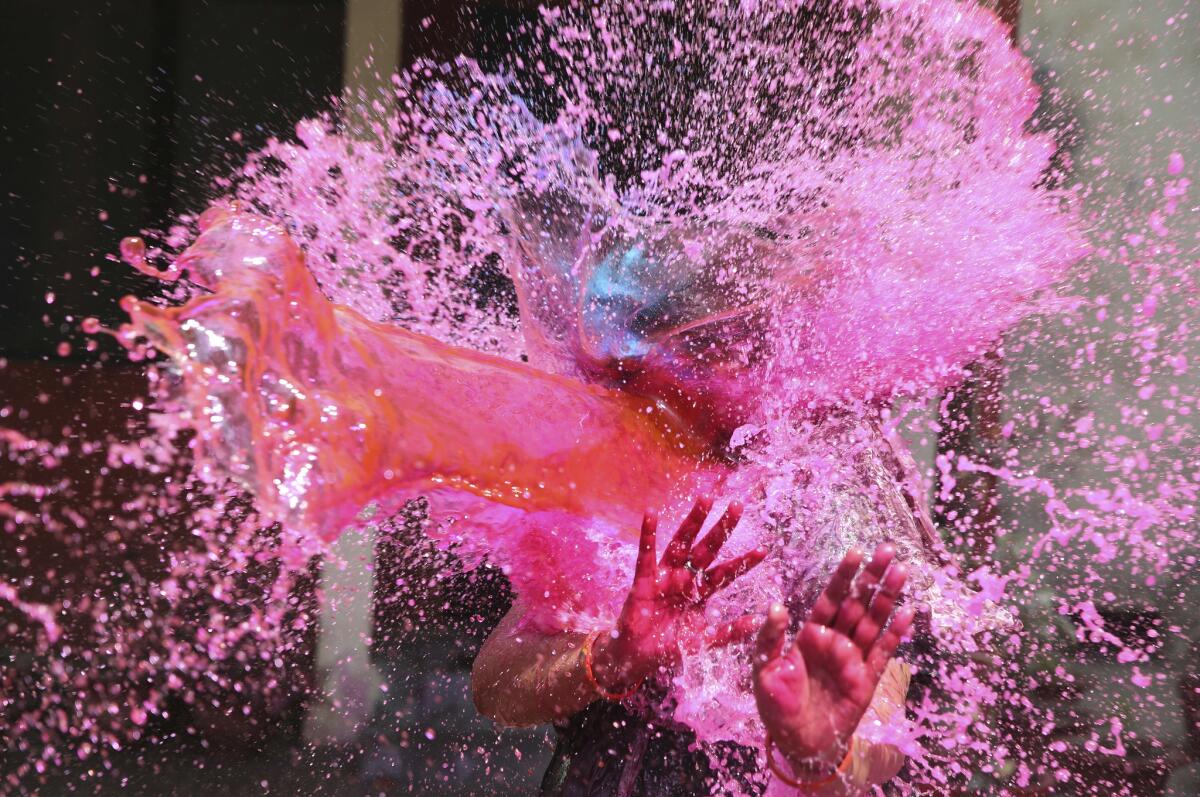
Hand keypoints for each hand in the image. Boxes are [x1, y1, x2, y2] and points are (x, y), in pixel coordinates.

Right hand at [591, 496, 767, 691]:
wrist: (639, 658)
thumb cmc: (670, 646)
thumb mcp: (703, 641)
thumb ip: (728, 632)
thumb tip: (757, 622)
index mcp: (701, 591)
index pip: (725, 572)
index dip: (742, 562)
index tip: (763, 550)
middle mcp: (685, 578)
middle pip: (707, 547)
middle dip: (721, 527)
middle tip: (737, 505)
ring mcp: (665, 576)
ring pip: (681, 543)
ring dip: (693, 521)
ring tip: (705, 500)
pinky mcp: (644, 580)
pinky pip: (646, 554)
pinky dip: (648, 535)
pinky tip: (651, 514)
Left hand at [753, 544, 913, 773]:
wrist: (797, 742)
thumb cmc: (776, 704)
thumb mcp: (764, 667)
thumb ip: (771, 637)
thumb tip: (777, 606)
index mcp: (810, 633)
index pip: (830, 597)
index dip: (843, 576)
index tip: (856, 552)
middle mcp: (834, 640)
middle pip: (857, 602)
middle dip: (872, 577)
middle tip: (887, 550)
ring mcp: (853, 658)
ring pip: (873, 621)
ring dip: (887, 597)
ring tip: (901, 572)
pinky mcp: (866, 679)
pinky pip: (883, 652)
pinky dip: (895, 633)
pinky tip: (908, 613)